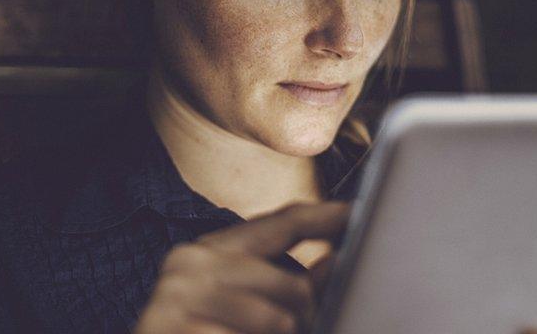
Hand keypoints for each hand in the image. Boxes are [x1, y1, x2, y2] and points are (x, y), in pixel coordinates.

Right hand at [134, 201, 349, 333]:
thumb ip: (281, 284)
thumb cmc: (201, 333)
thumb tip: (333, 264)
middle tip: (299, 328)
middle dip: (307, 317)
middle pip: (295, 283)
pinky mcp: (178, 328)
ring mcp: (179, 297)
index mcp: (208, 251)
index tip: (358, 214)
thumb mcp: (242, 306)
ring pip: (280, 320)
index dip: (326, 218)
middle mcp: (191, 263)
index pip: (282, 224)